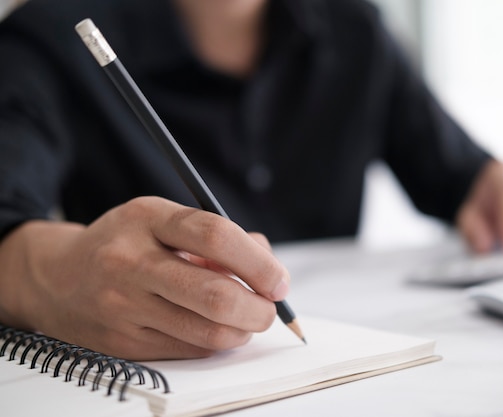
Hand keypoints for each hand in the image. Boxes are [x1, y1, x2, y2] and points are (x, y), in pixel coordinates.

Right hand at [0, 196, 289, 359]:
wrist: (57, 278)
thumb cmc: (125, 243)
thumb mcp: (163, 219)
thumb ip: (218, 235)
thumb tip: (268, 264)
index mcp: (147, 219)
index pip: (215, 236)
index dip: (258, 263)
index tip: (279, 281)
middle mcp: (131, 263)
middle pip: (215, 295)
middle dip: (258, 308)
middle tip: (270, 308)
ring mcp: (124, 307)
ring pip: (207, 332)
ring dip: (242, 330)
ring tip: (246, 319)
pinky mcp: (124, 343)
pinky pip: (189, 350)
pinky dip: (215, 342)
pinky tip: (215, 328)